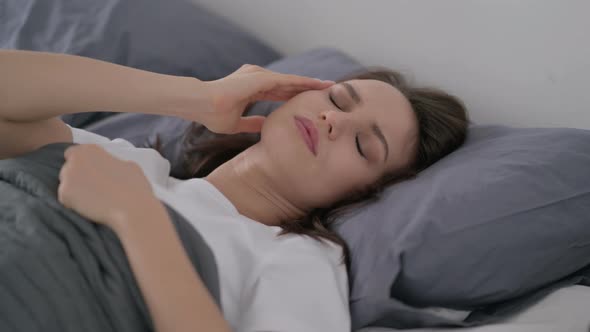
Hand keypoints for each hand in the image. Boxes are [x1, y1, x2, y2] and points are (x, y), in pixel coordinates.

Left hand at [57, 144, 160, 229]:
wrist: (132, 209)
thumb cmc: (134, 187)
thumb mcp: (128, 166)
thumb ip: (112, 162)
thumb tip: (110, 167)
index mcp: (90, 149)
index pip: (74, 154)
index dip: (82, 165)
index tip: (91, 175)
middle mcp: (75, 159)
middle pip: (68, 169)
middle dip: (77, 178)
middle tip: (92, 190)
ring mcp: (67, 176)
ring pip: (66, 184)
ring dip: (75, 191)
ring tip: (93, 200)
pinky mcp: (63, 194)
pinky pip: (66, 200)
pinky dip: (75, 205)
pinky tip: (91, 208)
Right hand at [198, 64, 334, 133]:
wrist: (202, 104)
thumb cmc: (213, 115)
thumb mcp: (237, 123)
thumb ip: (252, 123)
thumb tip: (265, 126)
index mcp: (252, 89)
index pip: (280, 92)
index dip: (295, 96)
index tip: (309, 102)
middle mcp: (258, 79)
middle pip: (290, 84)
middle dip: (308, 88)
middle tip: (327, 91)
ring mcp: (260, 76)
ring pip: (292, 80)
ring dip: (311, 84)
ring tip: (329, 87)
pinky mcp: (262, 78)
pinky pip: (289, 81)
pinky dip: (304, 83)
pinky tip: (318, 85)